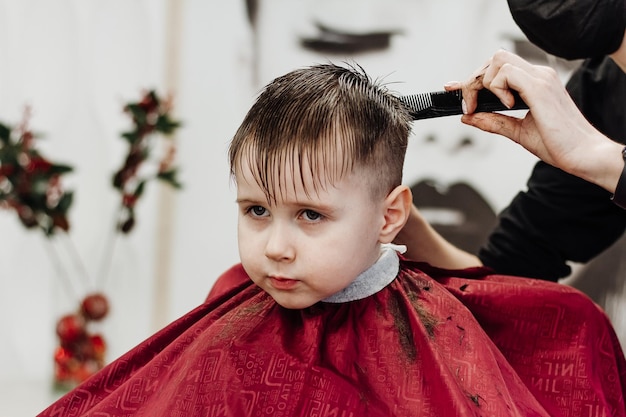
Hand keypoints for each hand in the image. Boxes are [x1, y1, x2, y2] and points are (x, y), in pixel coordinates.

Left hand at [444, 49, 623, 192]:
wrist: (582, 155)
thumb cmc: (557, 145)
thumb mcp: (517, 132)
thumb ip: (493, 122)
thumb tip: (467, 117)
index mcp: (534, 82)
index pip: (497, 67)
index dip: (472, 76)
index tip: (452, 89)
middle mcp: (538, 75)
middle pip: (494, 59)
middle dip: (473, 81)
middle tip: (468, 106)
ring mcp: (539, 78)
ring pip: (498, 60)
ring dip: (483, 84)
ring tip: (487, 107)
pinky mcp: (539, 86)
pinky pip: (506, 73)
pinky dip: (497, 88)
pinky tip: (507, 106)